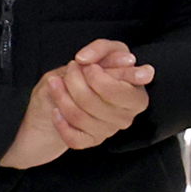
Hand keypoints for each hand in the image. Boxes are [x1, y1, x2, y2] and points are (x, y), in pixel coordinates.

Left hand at [7, 41, 152, 165]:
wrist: (54, 105)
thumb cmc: (80, 75)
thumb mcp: (93, 54)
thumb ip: (103, 50)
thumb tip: (107, 59)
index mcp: (136, 92)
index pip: (127, 90)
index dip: (105, 79)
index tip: (90, 68)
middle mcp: (129, 112)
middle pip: (97, 99)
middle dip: (75, 80)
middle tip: (69, 68)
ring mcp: (111, 128)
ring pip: (81, 115)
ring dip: (62, 96)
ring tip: (54, 83)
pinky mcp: (93, 141)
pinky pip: (75, 136)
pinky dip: (60, 122)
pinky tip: (56, 111)